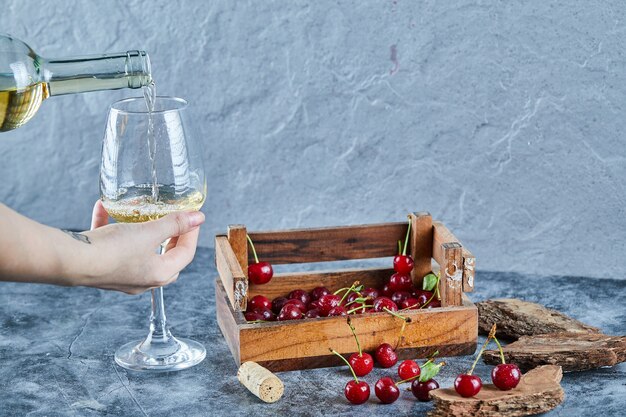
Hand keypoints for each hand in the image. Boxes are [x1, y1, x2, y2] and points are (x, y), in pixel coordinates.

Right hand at [74, 201, 204, 293]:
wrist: (71, 262)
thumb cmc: (113, 251)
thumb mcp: (149, 232)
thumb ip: (174, 223)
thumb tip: (199, 218)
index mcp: (159, 274)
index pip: (186, 254)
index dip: (192, 233)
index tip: (193, 216)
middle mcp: (142, 279)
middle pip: (166, 257)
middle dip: (171, 237)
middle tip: (174, 220)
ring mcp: (121, 275)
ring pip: (138, 250)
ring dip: (140, 229)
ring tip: (143, 213)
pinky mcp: (102, 266)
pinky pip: (112, 244)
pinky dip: (111, 226)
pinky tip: (104, 206)